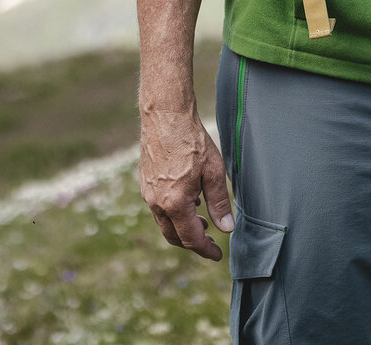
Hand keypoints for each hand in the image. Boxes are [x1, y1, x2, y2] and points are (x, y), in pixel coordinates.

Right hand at [138, 109, 232, 259]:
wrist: (165, 115)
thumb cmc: (192, 140)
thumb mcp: (214, 172)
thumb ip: (219, 203)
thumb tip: (226, 228)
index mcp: (175, 203)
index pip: (191, 239)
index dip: (206, 250)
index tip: (218, 255)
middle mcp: (157, 202)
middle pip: (174, 236)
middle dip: (193, 243)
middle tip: (211, 242)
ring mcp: (147, 192)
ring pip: (164, 223)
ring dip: (182, 227)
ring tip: (202, 218)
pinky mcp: (144, 182)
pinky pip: (158, 208)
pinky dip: (173, 213)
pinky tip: (188, 200)